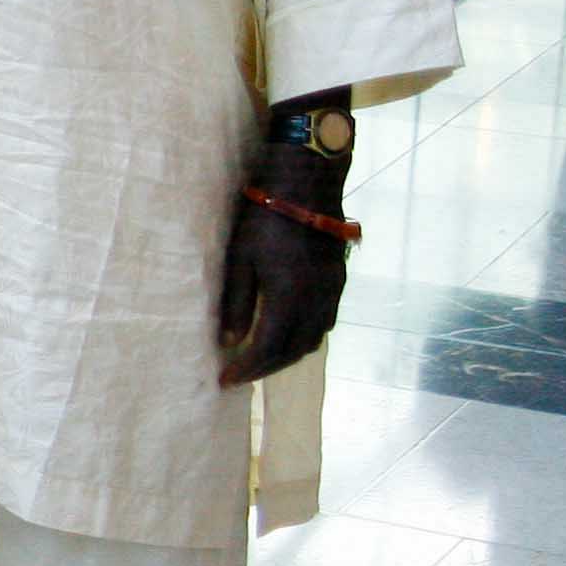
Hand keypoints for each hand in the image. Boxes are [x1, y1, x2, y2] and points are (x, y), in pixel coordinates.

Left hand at [218, 173, 351, 387]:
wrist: (307, 184)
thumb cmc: (264, 217)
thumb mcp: (240, 258)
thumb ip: (236, 302)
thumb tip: (229, 341)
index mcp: (291, 297)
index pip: (269, 348)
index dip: (248, 368)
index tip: (225, 380)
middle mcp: (318, 301)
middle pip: (295, 350)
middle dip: (267, 368)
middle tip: (241, 374)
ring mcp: (333, 291)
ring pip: (315, 339)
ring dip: (288, 355)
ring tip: (261, 359)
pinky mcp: (339, 281)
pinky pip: (326, 323)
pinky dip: (305, 337)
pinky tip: (287, 333)